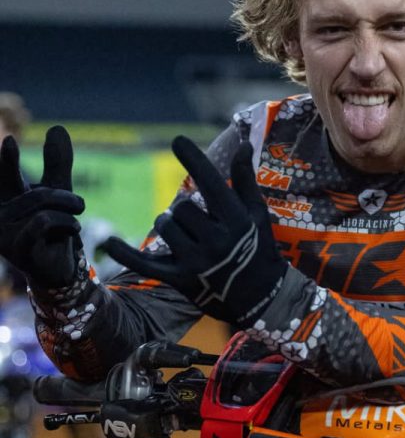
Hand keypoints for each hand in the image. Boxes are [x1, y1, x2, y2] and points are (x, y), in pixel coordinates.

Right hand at [0, 126, 85, 288]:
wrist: (58, 270)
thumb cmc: (53, 229)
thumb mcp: (58, 191)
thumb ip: (57, 162)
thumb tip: (57, 127)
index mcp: (4, 197)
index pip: (5, 174)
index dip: (8, 159)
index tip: (9, 139)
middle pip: (34, 191)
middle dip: (64, 197)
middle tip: (79, 205)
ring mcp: (3, 232)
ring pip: (44, 205)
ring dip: (69, 212)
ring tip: (73, 224)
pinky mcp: (15, 248)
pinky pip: (44, 222)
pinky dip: (65, 225)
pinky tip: (71, 232)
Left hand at [104, 136, 286, 324]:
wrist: (262, 297)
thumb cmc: (260, 249)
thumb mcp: (257, 214)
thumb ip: (245, 179)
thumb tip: (242, 144)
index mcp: (237, 220)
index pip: (211, 182)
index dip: (193, 159)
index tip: (177, 140)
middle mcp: (217, 240)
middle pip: (182, 207)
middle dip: (187, 211)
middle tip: (201, 224)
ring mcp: (197, 261)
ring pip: (166, 226)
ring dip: (172, 227)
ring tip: (190, 239)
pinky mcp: (181, 280)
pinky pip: (145, 262)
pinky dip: (125, 253)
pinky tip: (109, 242)